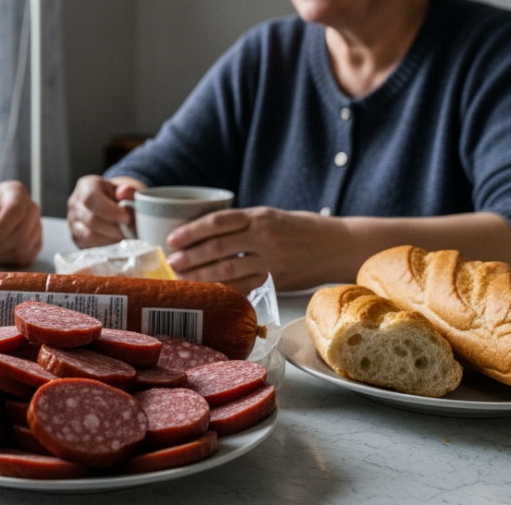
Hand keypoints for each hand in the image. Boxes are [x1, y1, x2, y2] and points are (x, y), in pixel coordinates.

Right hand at [66, 175, 142, 247]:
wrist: (109, 205)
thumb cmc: (118, 197)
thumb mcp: (124, 190)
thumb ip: (128, 191)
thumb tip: (125, 192)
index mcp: (86, 186)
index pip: (90, 199)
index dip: (109, 211)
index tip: (127, 218)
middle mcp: (75, 204)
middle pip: (91, 221)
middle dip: (116, 229)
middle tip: (134, 232)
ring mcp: (73, 223)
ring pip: (89, 237)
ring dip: (112, 241)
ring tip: (129, 239)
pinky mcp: (76, 239)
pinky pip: (90, 247)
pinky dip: (107, 248)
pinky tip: (120, 245)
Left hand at [165, 207, 352, 292]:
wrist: (339, 246)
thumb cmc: (303, 229)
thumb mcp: (273, 217)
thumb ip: (244, 224)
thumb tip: (206, 233)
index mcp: (260, 217)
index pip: (218, 222)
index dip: (192, 230)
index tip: (173, 239)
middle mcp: (264, 237)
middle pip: (218, 247)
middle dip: (191, 256)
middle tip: (172, 263)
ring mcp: (271, 261)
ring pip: (229, 269)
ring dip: (202, 275)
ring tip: (184, 280)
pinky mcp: (277, 280)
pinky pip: (246, 287)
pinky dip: (225, 290)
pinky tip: (210, 293)